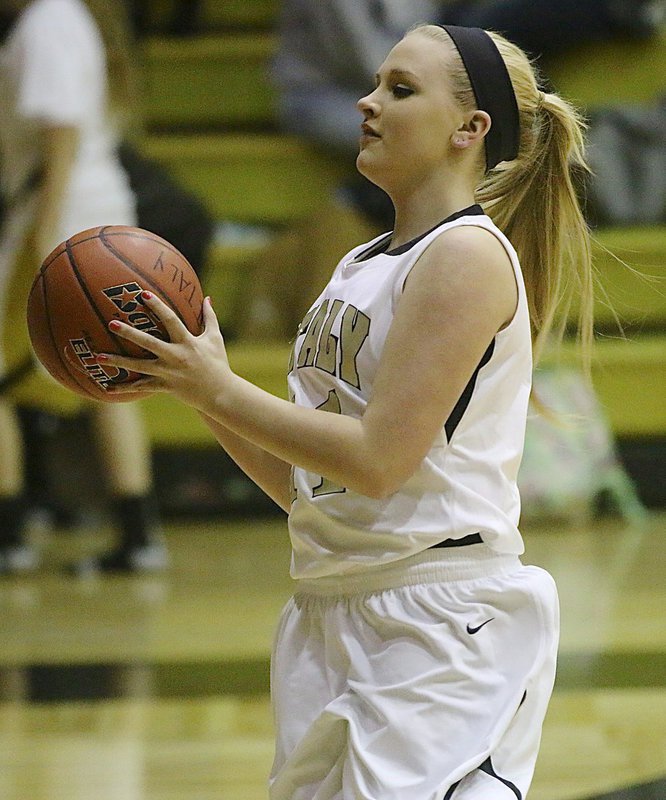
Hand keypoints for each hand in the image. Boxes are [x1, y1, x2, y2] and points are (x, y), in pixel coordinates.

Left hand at [97, 292, 231, 410]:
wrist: (220, 393)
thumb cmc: (218, 363)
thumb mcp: (215, 339)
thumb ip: (209, 317)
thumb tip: (207, 298)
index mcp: (187, 342)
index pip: (170, 320)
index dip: (157, 306)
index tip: (143, 294)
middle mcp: (175, 357)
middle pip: (148, 343)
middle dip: (129, 333)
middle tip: (111, 323)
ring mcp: (168, 373)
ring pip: (139, 366)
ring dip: (118, 362)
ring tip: (98, 357)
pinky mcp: (164, 386)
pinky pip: (142, 386)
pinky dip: (125, 388)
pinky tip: (108, 387)